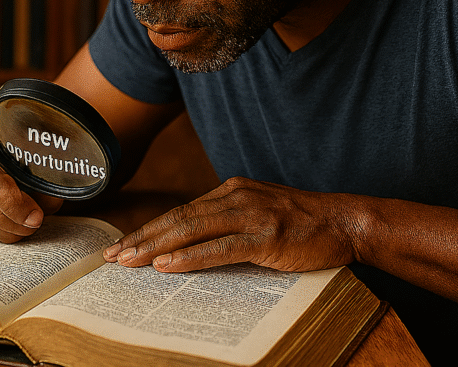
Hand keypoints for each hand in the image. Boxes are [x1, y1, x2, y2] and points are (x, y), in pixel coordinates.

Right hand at [0, 139, 62, 242]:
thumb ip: (46, 185)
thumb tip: (44, 211)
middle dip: (19, 224)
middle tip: (38, 222)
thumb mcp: (45, 157)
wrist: (14, 136)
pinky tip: (17, 221)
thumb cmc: (32, 144)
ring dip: (12, 229)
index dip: (16, 208)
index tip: (36, 218)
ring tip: (30, 221)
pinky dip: (3, 228)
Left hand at [103, 177, 361, 272]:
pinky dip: (189, 257)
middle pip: (179, 219)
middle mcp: (236, 197)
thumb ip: (228, 224)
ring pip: (191, 230)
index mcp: (232, 191)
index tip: (124, 245)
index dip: (150, 229)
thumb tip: (189, 247)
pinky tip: (166, 266)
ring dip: (156, 247)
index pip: (181, 212)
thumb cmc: (302, 224)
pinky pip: (218, 248)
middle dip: (142, 238)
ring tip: (129, 261)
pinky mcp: (265, 236)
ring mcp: (250, 215)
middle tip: (113, 256)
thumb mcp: (259, 215)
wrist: (344, 222)